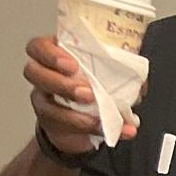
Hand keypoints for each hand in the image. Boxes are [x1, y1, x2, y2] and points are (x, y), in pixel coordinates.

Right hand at [24, 35, 139, 152]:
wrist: (83, 116)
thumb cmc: (91, 84)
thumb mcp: (105, 73)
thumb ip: (121, 72)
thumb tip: (141, 84)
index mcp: (55, 55)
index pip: (38, 47)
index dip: (49, 54)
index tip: (71, 65)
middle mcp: (43, 75)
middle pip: (34, 72)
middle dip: (60, 82)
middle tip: (86, 91)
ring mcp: (44, 99)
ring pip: (44, 102)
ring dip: (72, 110)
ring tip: (96, 112)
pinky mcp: (51, 121)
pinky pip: (63, 125)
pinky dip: (89, 127)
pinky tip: (106, 128)